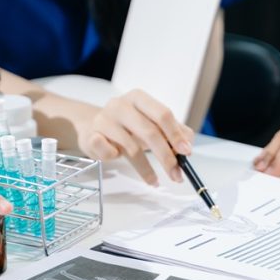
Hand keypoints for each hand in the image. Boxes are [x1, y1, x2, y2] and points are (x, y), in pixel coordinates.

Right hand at [79, 89, 194, 185]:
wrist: (92, 126)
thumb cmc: (126, 126)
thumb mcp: (150, 122)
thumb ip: (171, 131)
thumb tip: (188, 143)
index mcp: (139, 98)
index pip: (162, 114)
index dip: (176, 134)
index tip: (186, 152)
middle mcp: (120, 105)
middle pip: (150, 132)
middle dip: (166, 157)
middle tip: (176, 174)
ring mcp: (104, 120)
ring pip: (131, 147)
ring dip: (146, 168)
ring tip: (155, 180)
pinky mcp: (91, 136)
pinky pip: (107, 152)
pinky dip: (115, 158)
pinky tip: (118, 159)